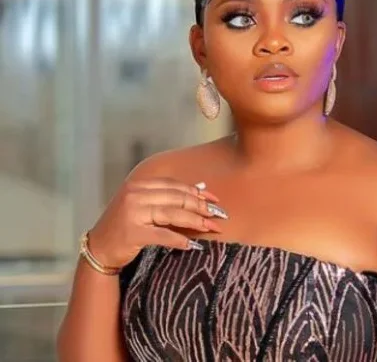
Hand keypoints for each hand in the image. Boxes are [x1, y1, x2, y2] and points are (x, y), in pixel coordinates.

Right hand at [87, 178, 226, 268]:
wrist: (98, 249)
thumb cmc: (124, 227)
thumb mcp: (143, 206)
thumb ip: (167, 197)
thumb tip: (201, 189)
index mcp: (139, 185)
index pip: (174, 186)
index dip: (197, 193)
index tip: (215, 201)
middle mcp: (135, 195)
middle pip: (177, 198)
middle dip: (201, 207)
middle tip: (219, 215)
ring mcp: (132, 213)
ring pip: (173, 214)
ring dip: (196, 222)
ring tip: (212, 227)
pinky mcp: (133, 233)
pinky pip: (163, 235)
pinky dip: (180, 240)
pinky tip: (193, 245)